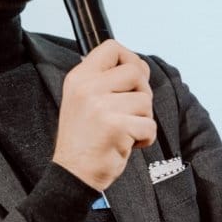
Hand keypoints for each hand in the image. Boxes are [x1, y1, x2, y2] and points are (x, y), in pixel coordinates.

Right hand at [52, 39, 155, 192]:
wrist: (73, 173)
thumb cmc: (83, 139)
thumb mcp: (81, 99)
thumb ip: (104, 80)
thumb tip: (138, 67)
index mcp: (79, 78)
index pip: (111, 47)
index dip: (130, 59)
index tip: (132, 78)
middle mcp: (88, 88)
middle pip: (135, 71)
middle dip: (142, 92)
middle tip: (132, 111)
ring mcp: (101, 107)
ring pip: (145, 100)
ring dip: (143, 118)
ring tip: (125, 130)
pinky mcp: (116, 127)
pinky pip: (149, 125)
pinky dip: (145, 138)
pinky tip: (128, 144)